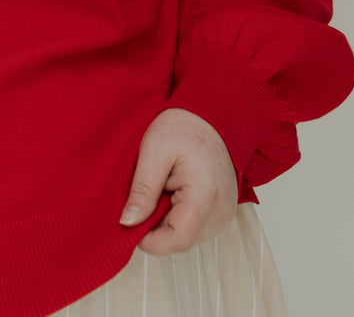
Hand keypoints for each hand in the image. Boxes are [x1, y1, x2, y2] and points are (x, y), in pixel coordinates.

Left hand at [120, 108, 237, 254]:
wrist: (213, 114)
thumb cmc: (183, 126)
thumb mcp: (154, 151)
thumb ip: (142, 189)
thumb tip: (128, 222)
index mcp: (205, 197)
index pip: (176, 240)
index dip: (148, 240)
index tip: (128, 222)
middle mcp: (221, 212)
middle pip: (181, 240)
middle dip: (155, 227)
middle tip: (140, 197)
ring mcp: (226, 214)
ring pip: (187, 235)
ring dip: (166, 221)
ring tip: (158, 189)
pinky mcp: (223, 211)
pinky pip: (196, 226)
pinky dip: (178, 215)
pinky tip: (171, 191)